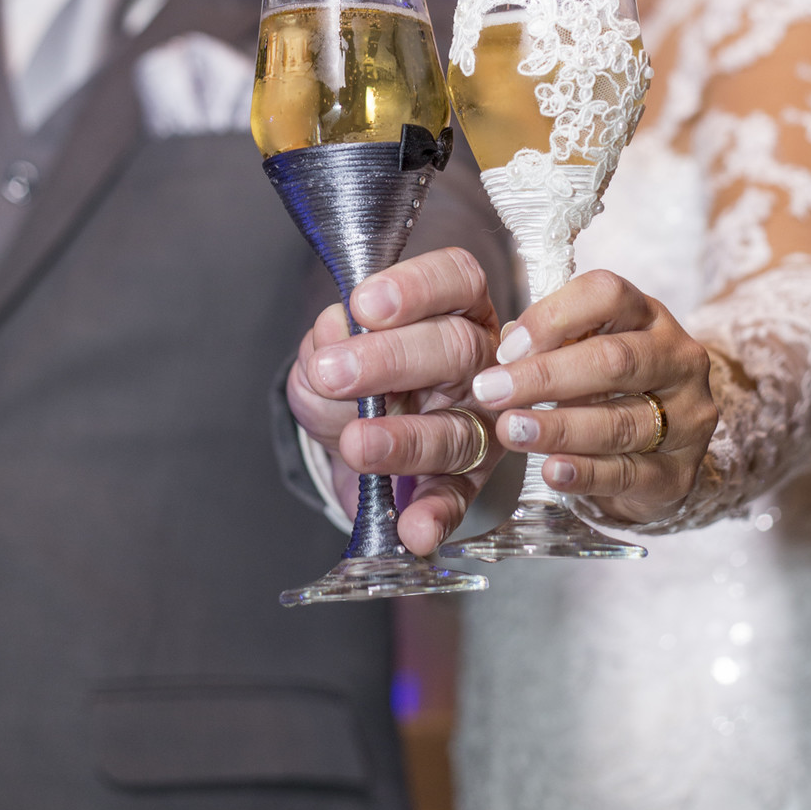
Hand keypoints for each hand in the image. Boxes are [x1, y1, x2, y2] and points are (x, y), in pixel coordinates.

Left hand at [287, 246, 504, 555]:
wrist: (361, 443)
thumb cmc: (355, 381)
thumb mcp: (330, 352)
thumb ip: (327, 341)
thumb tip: (332, 333)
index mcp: (454, 309)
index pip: (453, 280)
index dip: (414, 288)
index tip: (364, 304)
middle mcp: (480, 360)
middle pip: (454, 348)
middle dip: (392, 358)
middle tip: (334, 373)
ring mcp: (483, 422)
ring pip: (458, 428)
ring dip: (406, 440)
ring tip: (356, 445)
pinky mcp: (472, 480)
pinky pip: (458, 497)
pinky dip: (434, 516)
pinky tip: (412, 529)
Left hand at [470, 270, 718, 527]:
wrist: (658, 455)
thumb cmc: (609, 391)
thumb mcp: (587, 351)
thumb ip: (552, 343)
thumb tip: (506, 346)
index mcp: (650, 316)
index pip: (608, 295)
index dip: (553, 316)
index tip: (507, 347)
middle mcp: (678, 360)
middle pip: (614, 360)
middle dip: (545, 376)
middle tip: (491, 392)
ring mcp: (687, 418)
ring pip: (620, 422)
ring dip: (558, 427)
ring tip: (511, 430)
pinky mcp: (680, 473)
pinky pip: (629, 473)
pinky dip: (585, 473)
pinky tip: (551, 470)